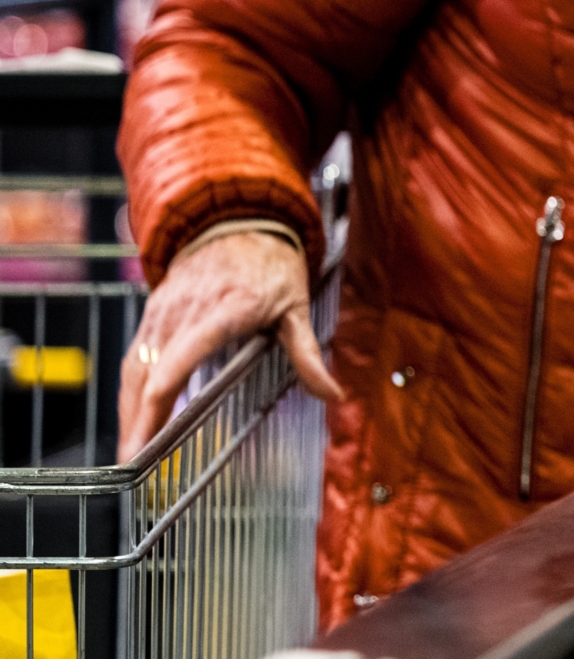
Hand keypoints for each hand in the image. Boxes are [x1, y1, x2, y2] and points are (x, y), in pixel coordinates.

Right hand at [119, 231, 341, 459]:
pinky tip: (133, 416)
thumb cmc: (271, 265)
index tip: (151, 440)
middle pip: (150, 374)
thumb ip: (308, 354)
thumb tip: (333, 395)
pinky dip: (131, 389)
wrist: (236, 220)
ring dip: (129, 411)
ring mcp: (164, 311)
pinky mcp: (153, 312)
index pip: (181, 362)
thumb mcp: (297, 307)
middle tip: (133, 465)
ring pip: (136, 368)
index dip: (160, 405)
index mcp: (224, 311)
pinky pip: (135, 355)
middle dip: (137, 421)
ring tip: (130, 452)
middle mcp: (186, 313)